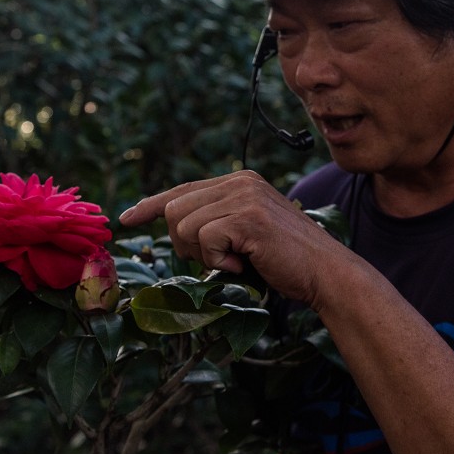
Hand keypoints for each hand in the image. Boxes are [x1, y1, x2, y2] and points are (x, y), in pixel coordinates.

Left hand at [118, 170, 345, 303]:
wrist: (326, 273)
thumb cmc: (286, 261)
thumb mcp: (246, 232)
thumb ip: (217, 221)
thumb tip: (174, 224)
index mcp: (240, 181)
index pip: (183, 189)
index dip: (151, 204)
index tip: (128, 218)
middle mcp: (241, 181)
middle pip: (175, 209)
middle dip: (185, 243)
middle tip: (218, 259)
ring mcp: (245, 197)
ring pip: (184, 225)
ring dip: (203, 254)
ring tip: (235, 261)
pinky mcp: (248, 217)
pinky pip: (204, 240)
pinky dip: (218, 261)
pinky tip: (244, 264)